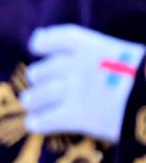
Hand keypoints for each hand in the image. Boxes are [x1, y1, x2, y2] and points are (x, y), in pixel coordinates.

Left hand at [24, 24, 145, 143]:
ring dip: (32, 101)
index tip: (35, 46)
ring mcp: (73, 91)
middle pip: (41, 70)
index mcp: (95, 46)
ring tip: (32, 106)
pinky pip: (44, 120)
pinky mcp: (75, 116)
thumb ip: (107, 57)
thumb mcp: (130, 56)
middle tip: (40, 86)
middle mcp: (77, 65)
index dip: (44, 41)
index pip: (60, 38)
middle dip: (38, 79)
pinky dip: (36, 123)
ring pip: (36, 96)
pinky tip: (34, 125)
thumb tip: (98, 61)